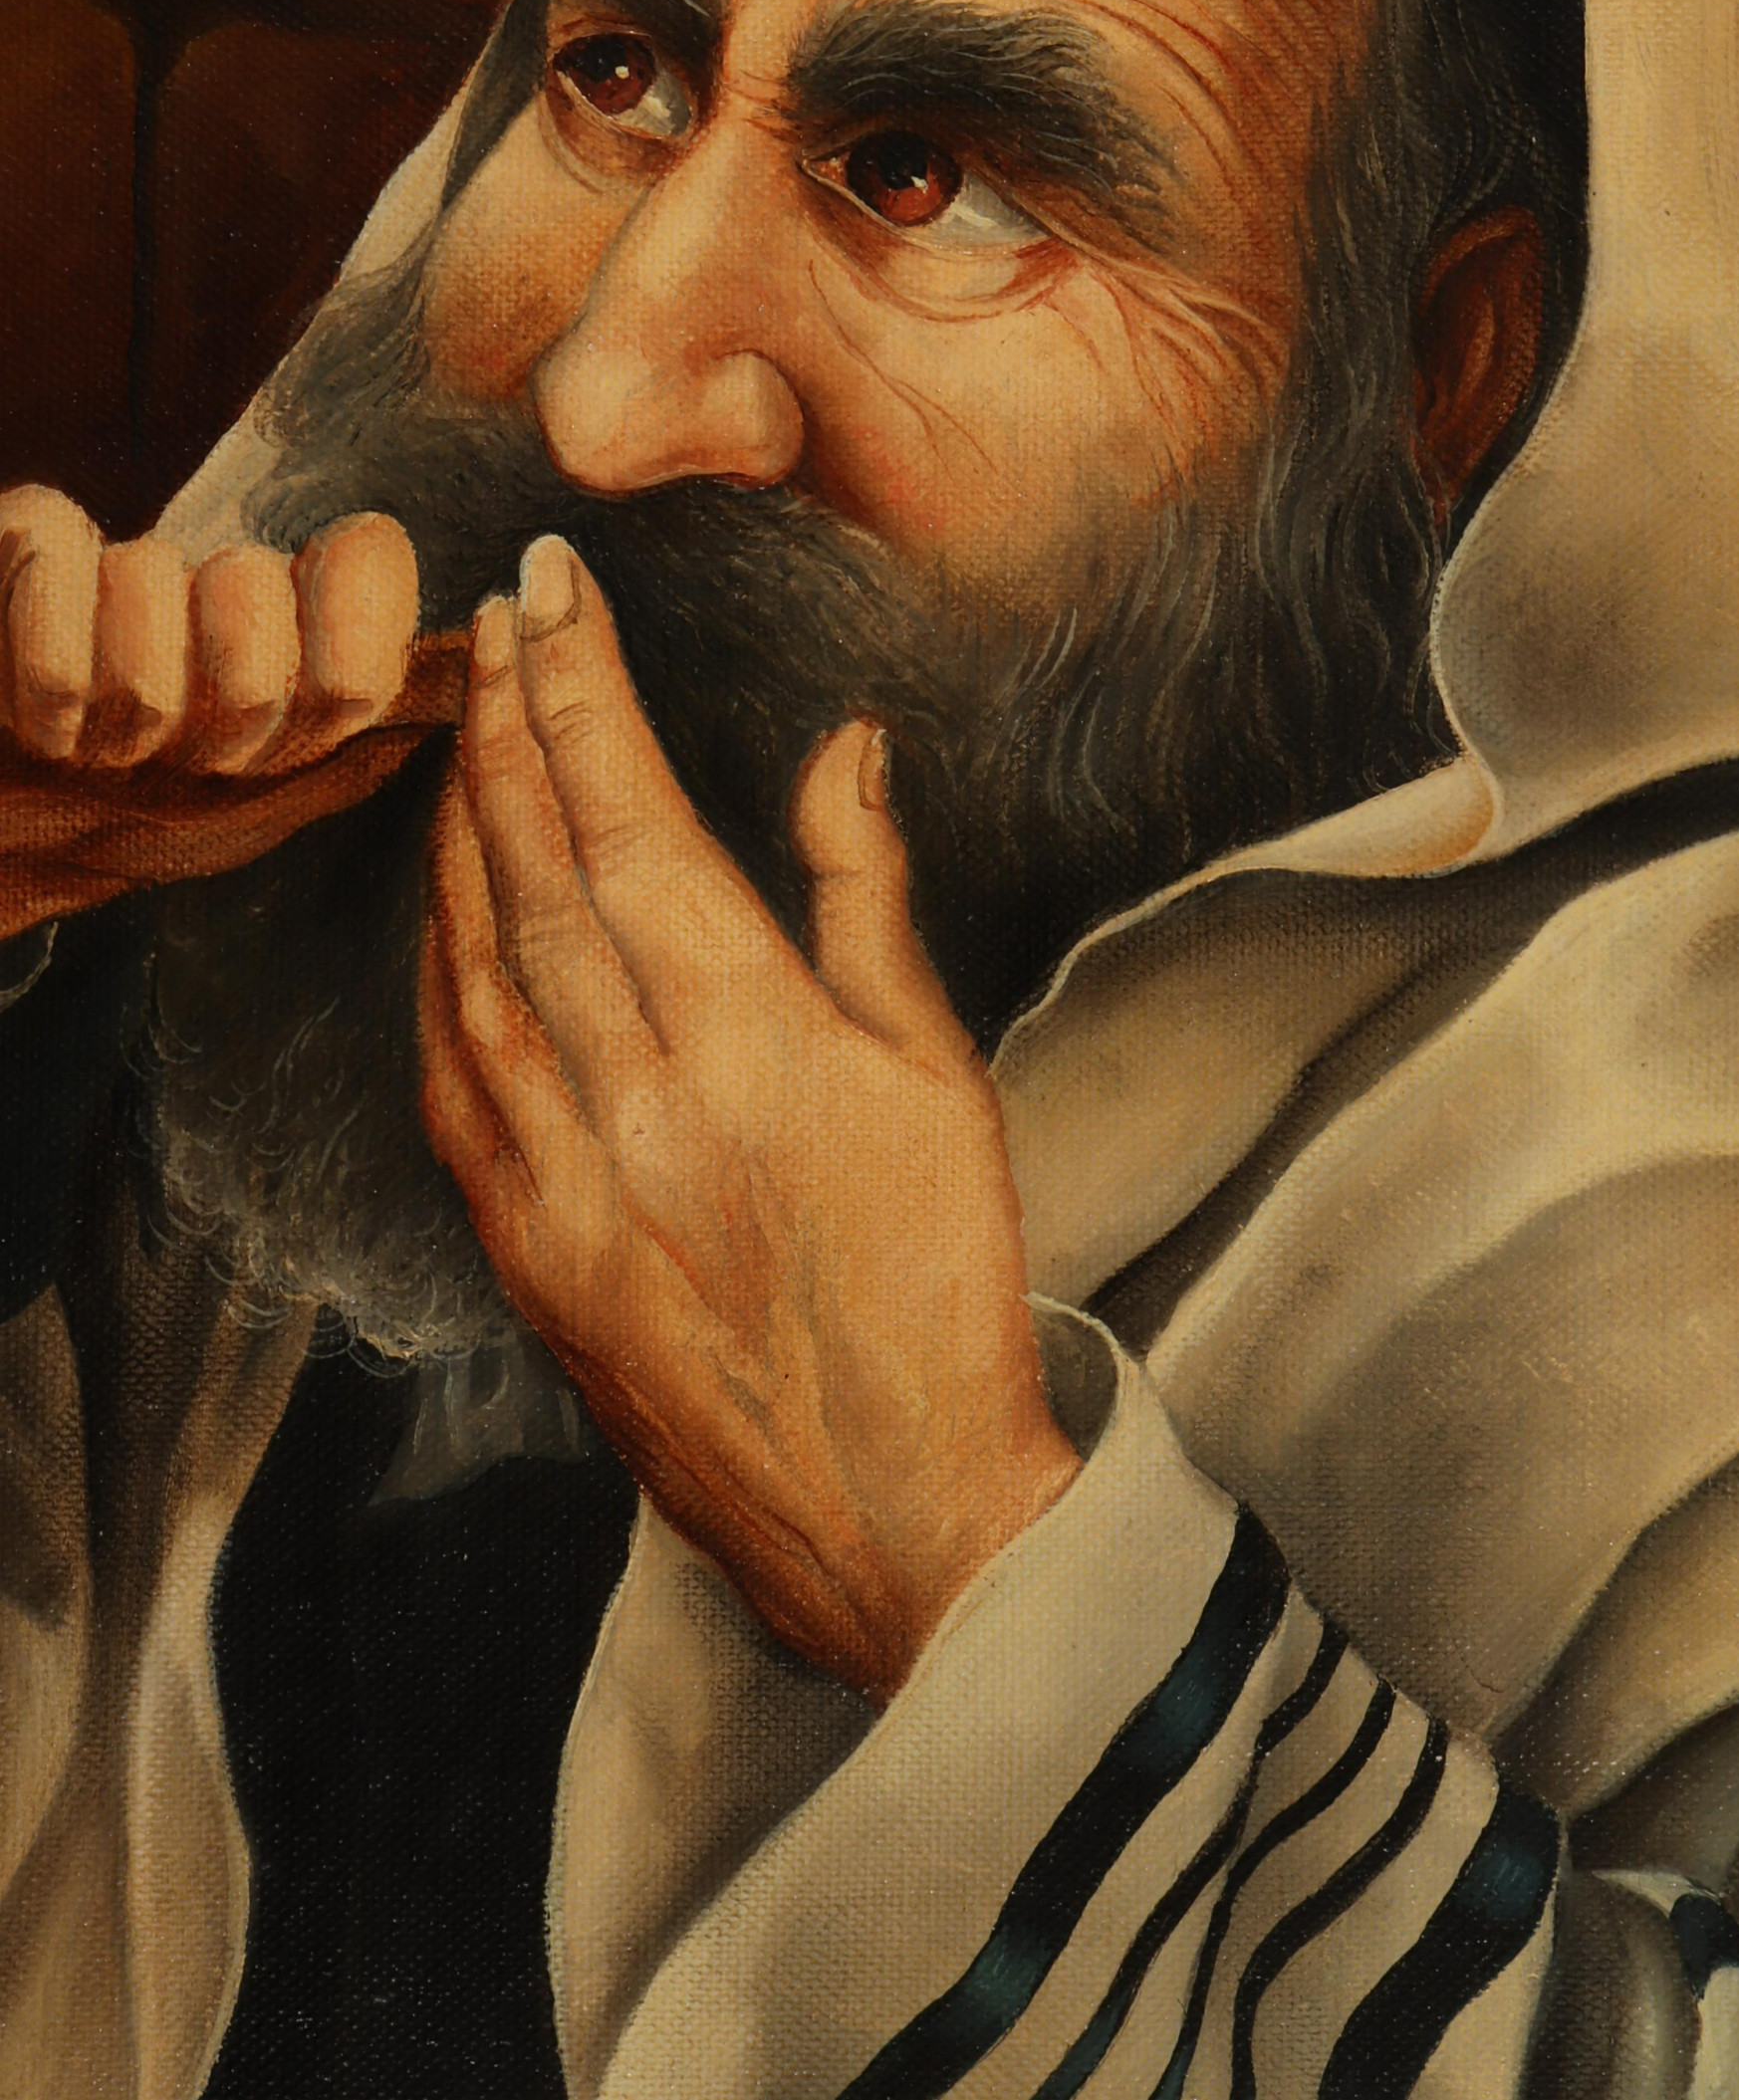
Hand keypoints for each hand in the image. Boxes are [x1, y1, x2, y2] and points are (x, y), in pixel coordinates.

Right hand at [0, 485, 463, 943]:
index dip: (340, 659)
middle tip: (171, 754)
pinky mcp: (25, 538)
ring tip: (96, 742)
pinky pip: (55, 546)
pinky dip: (45, 665)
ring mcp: (115, 552)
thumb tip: (475, 670)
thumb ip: (360, 743)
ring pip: (155, 579)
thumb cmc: (105, 828)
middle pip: (264, 587)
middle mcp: (210, 574)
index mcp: (288, 625)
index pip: (372, 556)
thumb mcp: (250, 809)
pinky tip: (40, 714)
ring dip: (119, 705)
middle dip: (210, 704)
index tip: (289, 736)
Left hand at [421, 535, 1079, 1702]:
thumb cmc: (942, 1282)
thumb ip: (867, 901)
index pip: (637, 820)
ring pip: (475, 961)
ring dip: (458, 829)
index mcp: (758, 1043)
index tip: (551, 592)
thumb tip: (844, 747)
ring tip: (462, 727)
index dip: (583, 691)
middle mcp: (643, 1100)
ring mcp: (567, 1183)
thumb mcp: (942, 1077)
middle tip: (494, 619)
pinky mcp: (524, 1254)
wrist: (892, 1509)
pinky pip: (449, 1080)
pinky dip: (433, 971)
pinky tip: (442, 905)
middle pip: (540, 867)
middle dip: (509, 722)